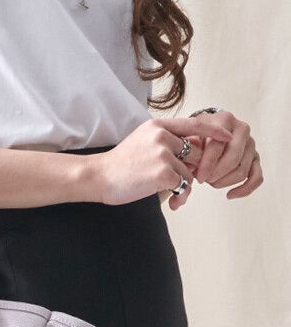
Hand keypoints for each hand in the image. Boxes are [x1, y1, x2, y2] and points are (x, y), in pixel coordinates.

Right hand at [92, 117, 232, 206]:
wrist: (98, 177)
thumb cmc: (119, 165)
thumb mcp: (142, 142)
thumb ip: (166, 143)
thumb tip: (195, 155)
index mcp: (156, 125)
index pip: (193, 124)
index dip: (213, 131)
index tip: (228, 136)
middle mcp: (161, 135)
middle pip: (195, 153)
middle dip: (192, 171)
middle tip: (181, 185)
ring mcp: (163, 153)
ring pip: (191, 172)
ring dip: (186, 187)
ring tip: (174, 198)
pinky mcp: (163, 172)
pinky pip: (184, 186)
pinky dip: (181, 197)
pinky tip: (171, 203)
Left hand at [192, 110, 263, 198]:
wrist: (208, 128)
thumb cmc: (196, 133)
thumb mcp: (188, 133)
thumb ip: (188, 145)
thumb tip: (190, 164)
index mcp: (224, 120)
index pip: (217, 146)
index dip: (207, 165)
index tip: (198, 177)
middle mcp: (242, 130)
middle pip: (233, 160)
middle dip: (216, 174)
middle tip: (203, 180)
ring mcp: (251, 144)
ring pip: (242, 170)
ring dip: (224, 182)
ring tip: (210, 182)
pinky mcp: (256, 157)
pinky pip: (257, 177)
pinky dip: (245, 189)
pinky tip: (229, 195)